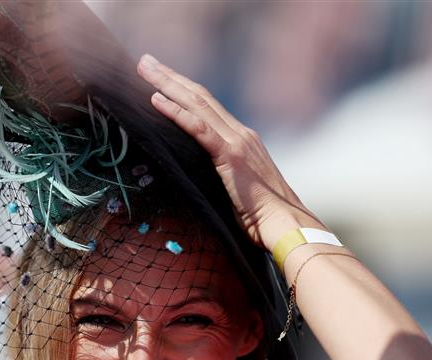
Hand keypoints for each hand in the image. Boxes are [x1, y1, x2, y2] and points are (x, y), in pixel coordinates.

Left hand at [136, 53, 323, 250]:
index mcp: (242, 140)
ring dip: (167, 83)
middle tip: (145, 61)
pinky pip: (199, 129)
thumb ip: (222, 178)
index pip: (207, 106)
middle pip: (199, 96)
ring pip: (196, 103)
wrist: (287, 226)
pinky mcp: (230, 157)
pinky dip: (176, 112)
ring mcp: (236, 142)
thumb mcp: (239, 191)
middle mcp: (240, 134)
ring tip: (143, 68)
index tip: (161, 77)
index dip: (183, 89)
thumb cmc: (264, 218)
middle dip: (170, 77)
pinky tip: (156, 100)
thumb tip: (199, 183)